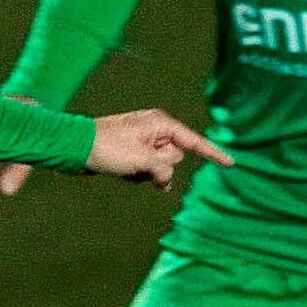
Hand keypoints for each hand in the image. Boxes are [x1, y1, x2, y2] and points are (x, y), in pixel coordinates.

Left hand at [82, 109, 232, 188]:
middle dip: (161, 166)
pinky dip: (139, 176)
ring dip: (148, 173)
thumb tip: (166, 182)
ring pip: (161, 167)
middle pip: (176, 157)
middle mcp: (155, 130)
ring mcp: (144, 142)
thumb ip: (163, 170)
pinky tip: (122, 171)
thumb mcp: (141, 160)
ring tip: (127, 167)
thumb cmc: (108, 148)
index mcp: (160, 124)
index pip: (193, 142)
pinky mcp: (134, 154)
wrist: (75, 148)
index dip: (212, 154)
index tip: (231, 164)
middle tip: (139, 163)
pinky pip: (147, 171)